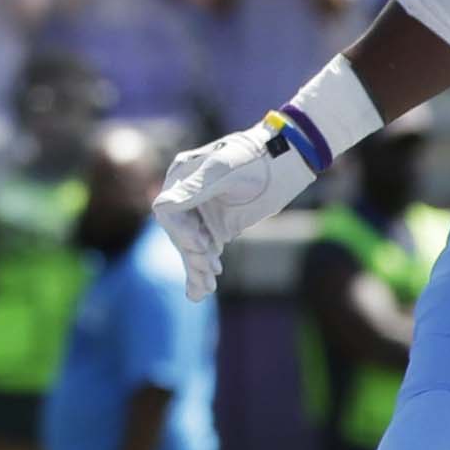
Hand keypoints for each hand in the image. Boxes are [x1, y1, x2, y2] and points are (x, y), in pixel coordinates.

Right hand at [154, 119, 318, 300]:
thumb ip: (195, 189)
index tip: (200, 243)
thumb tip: (162, 207)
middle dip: (192, 253)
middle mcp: (188, 196)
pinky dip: (201, 271)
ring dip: (197, 268)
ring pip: (192, 247)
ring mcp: (203, 213)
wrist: (287, 159)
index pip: (168, 210)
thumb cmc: (256, 156)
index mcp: (182, 176)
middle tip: (210, 269)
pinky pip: (205, 251)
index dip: (180, 230)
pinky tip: (199, 293)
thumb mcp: (225, 169)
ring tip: (206, 289)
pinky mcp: (219, 226)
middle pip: (179, 233)